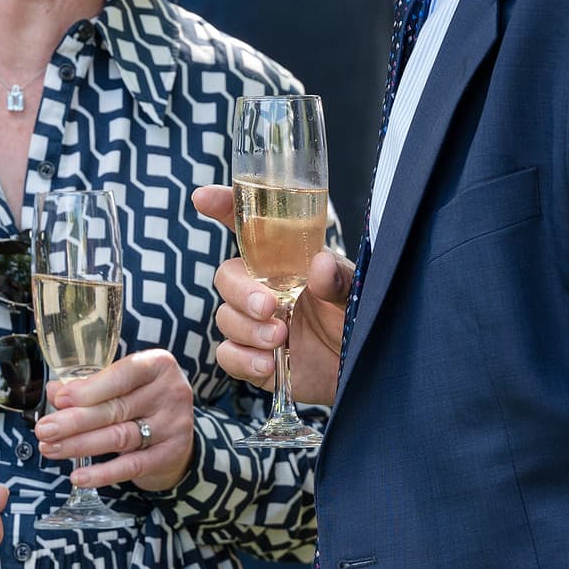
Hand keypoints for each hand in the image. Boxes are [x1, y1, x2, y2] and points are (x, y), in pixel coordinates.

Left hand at [36, 350, 194, 491]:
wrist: (176, 435)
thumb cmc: (142, 401)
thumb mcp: (120, 386)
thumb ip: (89, 386)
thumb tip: (54, 392)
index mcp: (158, 365)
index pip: (122, 375)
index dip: (89, 389)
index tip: (60, 400)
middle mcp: (171, 392)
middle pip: (116, 408)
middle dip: (74, 421)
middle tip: (44, 430)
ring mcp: (174, 425)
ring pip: (119, 437)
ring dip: (80, 445)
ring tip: (51, 449)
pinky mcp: (171, 455)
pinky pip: (131, 466)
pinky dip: (102, 473)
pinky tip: (78, 476)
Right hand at [193, 184, 350, 406]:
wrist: (363, 370)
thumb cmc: (357, 320)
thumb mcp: (356, 293)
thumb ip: (339, 279)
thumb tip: (319, 266)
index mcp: (285, 261)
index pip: (248, 227)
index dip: (224, 207)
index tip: (204, 198)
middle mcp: (265, 287)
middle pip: (227, 277)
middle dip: (241, 292)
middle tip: (269, 306)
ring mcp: (256, 323)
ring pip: (225, 317)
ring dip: (248, 328)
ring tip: (281, 337)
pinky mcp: (253, 357)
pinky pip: (228, 355)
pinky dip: (244, 359)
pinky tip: (268, 363)